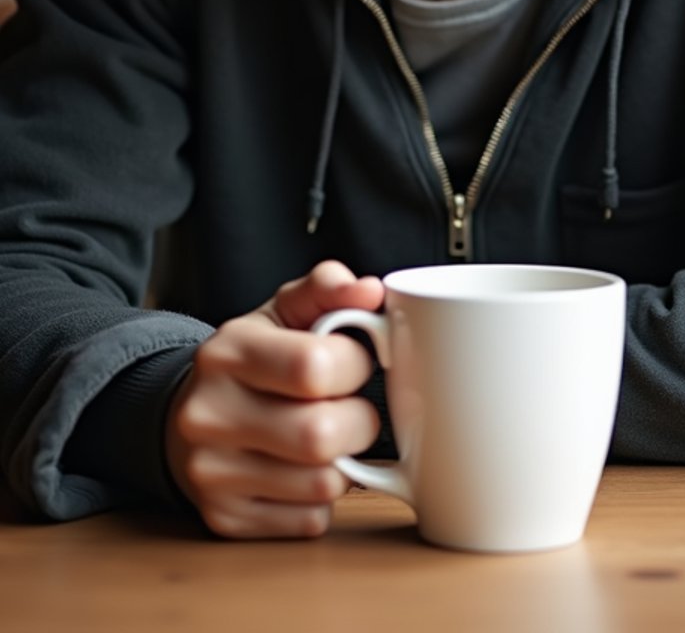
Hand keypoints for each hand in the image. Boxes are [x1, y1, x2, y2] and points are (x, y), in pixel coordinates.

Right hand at [165, 259, 383, 538]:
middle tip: (351, 408)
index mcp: (227, 351)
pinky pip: (310, 521)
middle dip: (359, 422)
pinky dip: (322, 498)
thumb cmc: (254, 359)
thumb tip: (369, 290)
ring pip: (322, 484)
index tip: (353, 361)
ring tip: (327, 437)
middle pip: (320, 434)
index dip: (355, 365)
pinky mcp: (225, 519)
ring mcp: (211, 474)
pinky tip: (304, 470)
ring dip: (344, 463)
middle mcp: (208, 414)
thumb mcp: (282, 311)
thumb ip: (326, 290)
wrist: (188, 416)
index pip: (314, 366)